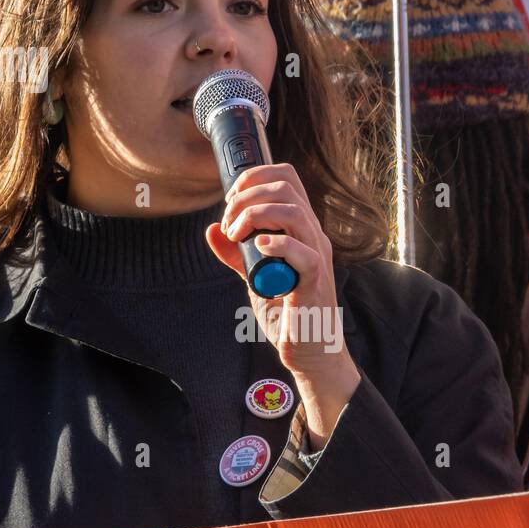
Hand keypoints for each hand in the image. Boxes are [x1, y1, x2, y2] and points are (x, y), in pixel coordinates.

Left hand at [206, 162, 359, 447]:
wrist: (307, 350)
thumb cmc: (287, 312)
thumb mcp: (254, 276)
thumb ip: (235, 254)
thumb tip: (212, 230)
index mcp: (301, 228)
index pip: (287, 179)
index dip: (256, 176)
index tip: (231, 198)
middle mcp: (313, 236)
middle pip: (286, 189)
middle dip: (247, 197)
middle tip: (229, 222)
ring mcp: (316, 257)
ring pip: (294, 213)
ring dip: (255, 215)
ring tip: (236, 234)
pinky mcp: (313, 282)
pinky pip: (303, 253)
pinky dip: (276, 244)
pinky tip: (257, 247)